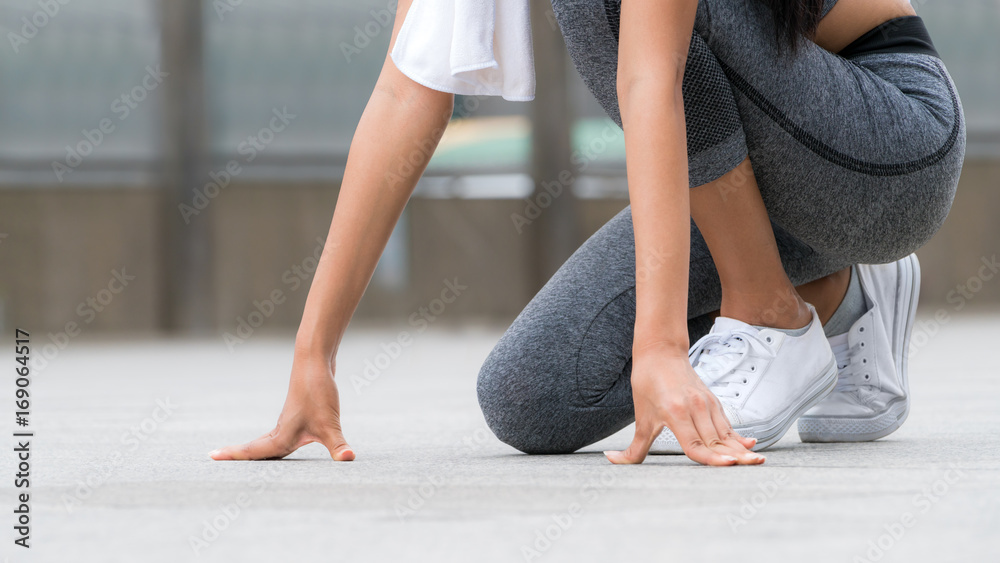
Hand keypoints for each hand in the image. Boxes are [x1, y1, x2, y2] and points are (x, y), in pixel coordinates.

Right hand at [210, 352, 353, 460]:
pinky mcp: (298, 413)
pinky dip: (270, 442)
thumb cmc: (318, 392)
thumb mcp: (330, 424)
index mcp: (283, 435)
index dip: (235, 456)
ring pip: (267, 440)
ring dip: (253, 449)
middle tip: (214, 457)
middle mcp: (281, 429)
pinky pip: (279, 433)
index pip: (255, 452)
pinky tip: (279, 444)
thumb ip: (338, 445)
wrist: (315, 361)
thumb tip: (348, 458)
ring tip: (240, 456)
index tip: (210, 456)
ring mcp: (288, 421)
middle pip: (256, 447)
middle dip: (238, 454)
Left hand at [605, 348, 762, 465]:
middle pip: (717, 441)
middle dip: (736, 457)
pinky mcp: (713, 402)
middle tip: (753, 467)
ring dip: (741, 449)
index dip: (712, 458)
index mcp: (675, 413)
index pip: (695, 444)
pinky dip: (738, 436)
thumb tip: (612, 460)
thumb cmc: (647, 383)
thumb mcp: (640, 418)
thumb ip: (633, 447)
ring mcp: (706, 404)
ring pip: (726, 433)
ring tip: (757, 462)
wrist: (660, 352)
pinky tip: (750, 446)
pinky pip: (727, 424)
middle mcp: (694, 408)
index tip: (729, 465)